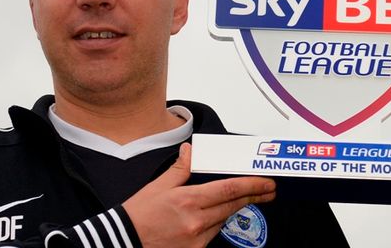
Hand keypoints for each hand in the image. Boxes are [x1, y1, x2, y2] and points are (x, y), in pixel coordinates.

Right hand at [123, 143, 275, 247]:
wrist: (123, 241)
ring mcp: (197, 240)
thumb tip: (190, 151)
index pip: (230, 190)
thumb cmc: (138, 215)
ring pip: (223, 221)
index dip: (252, 185)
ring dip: (231, 210)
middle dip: (253, 197)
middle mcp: (197, 222)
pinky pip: (212, 235)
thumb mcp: (158, 186)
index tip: (267, 183)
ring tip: (240, 200)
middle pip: (233, 206)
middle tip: (267, 190)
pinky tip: (212, 218)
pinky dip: (215, 224)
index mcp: (189, 201)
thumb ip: (180, 168)